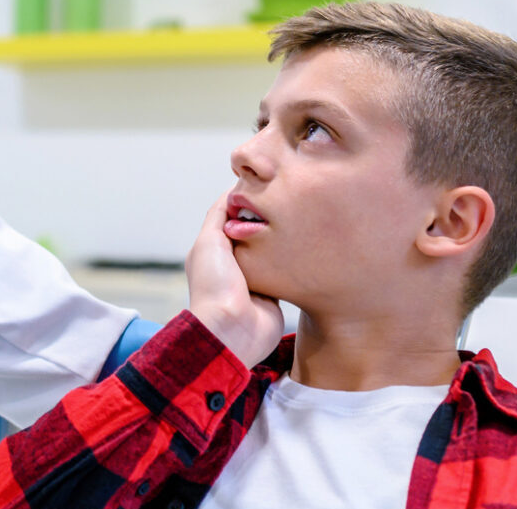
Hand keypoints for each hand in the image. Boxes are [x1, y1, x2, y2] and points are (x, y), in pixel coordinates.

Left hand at [186, 193, 284, 367]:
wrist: (233, 330)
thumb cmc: (214, 285)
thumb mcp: (209, 241)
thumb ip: (218, 215)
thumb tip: (232, 191)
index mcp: (213, 250)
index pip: (230, 218)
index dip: (246, 203)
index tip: (265, 186)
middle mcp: (233, 263)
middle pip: (253, 232)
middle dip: (267, 220)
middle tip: (289, 200)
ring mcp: (254, 278)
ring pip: (271, 250)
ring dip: (282, 240)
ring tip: (301, 218)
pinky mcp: (273, 292)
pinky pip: (285, 270)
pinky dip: (292, 260)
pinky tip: (306, 245)